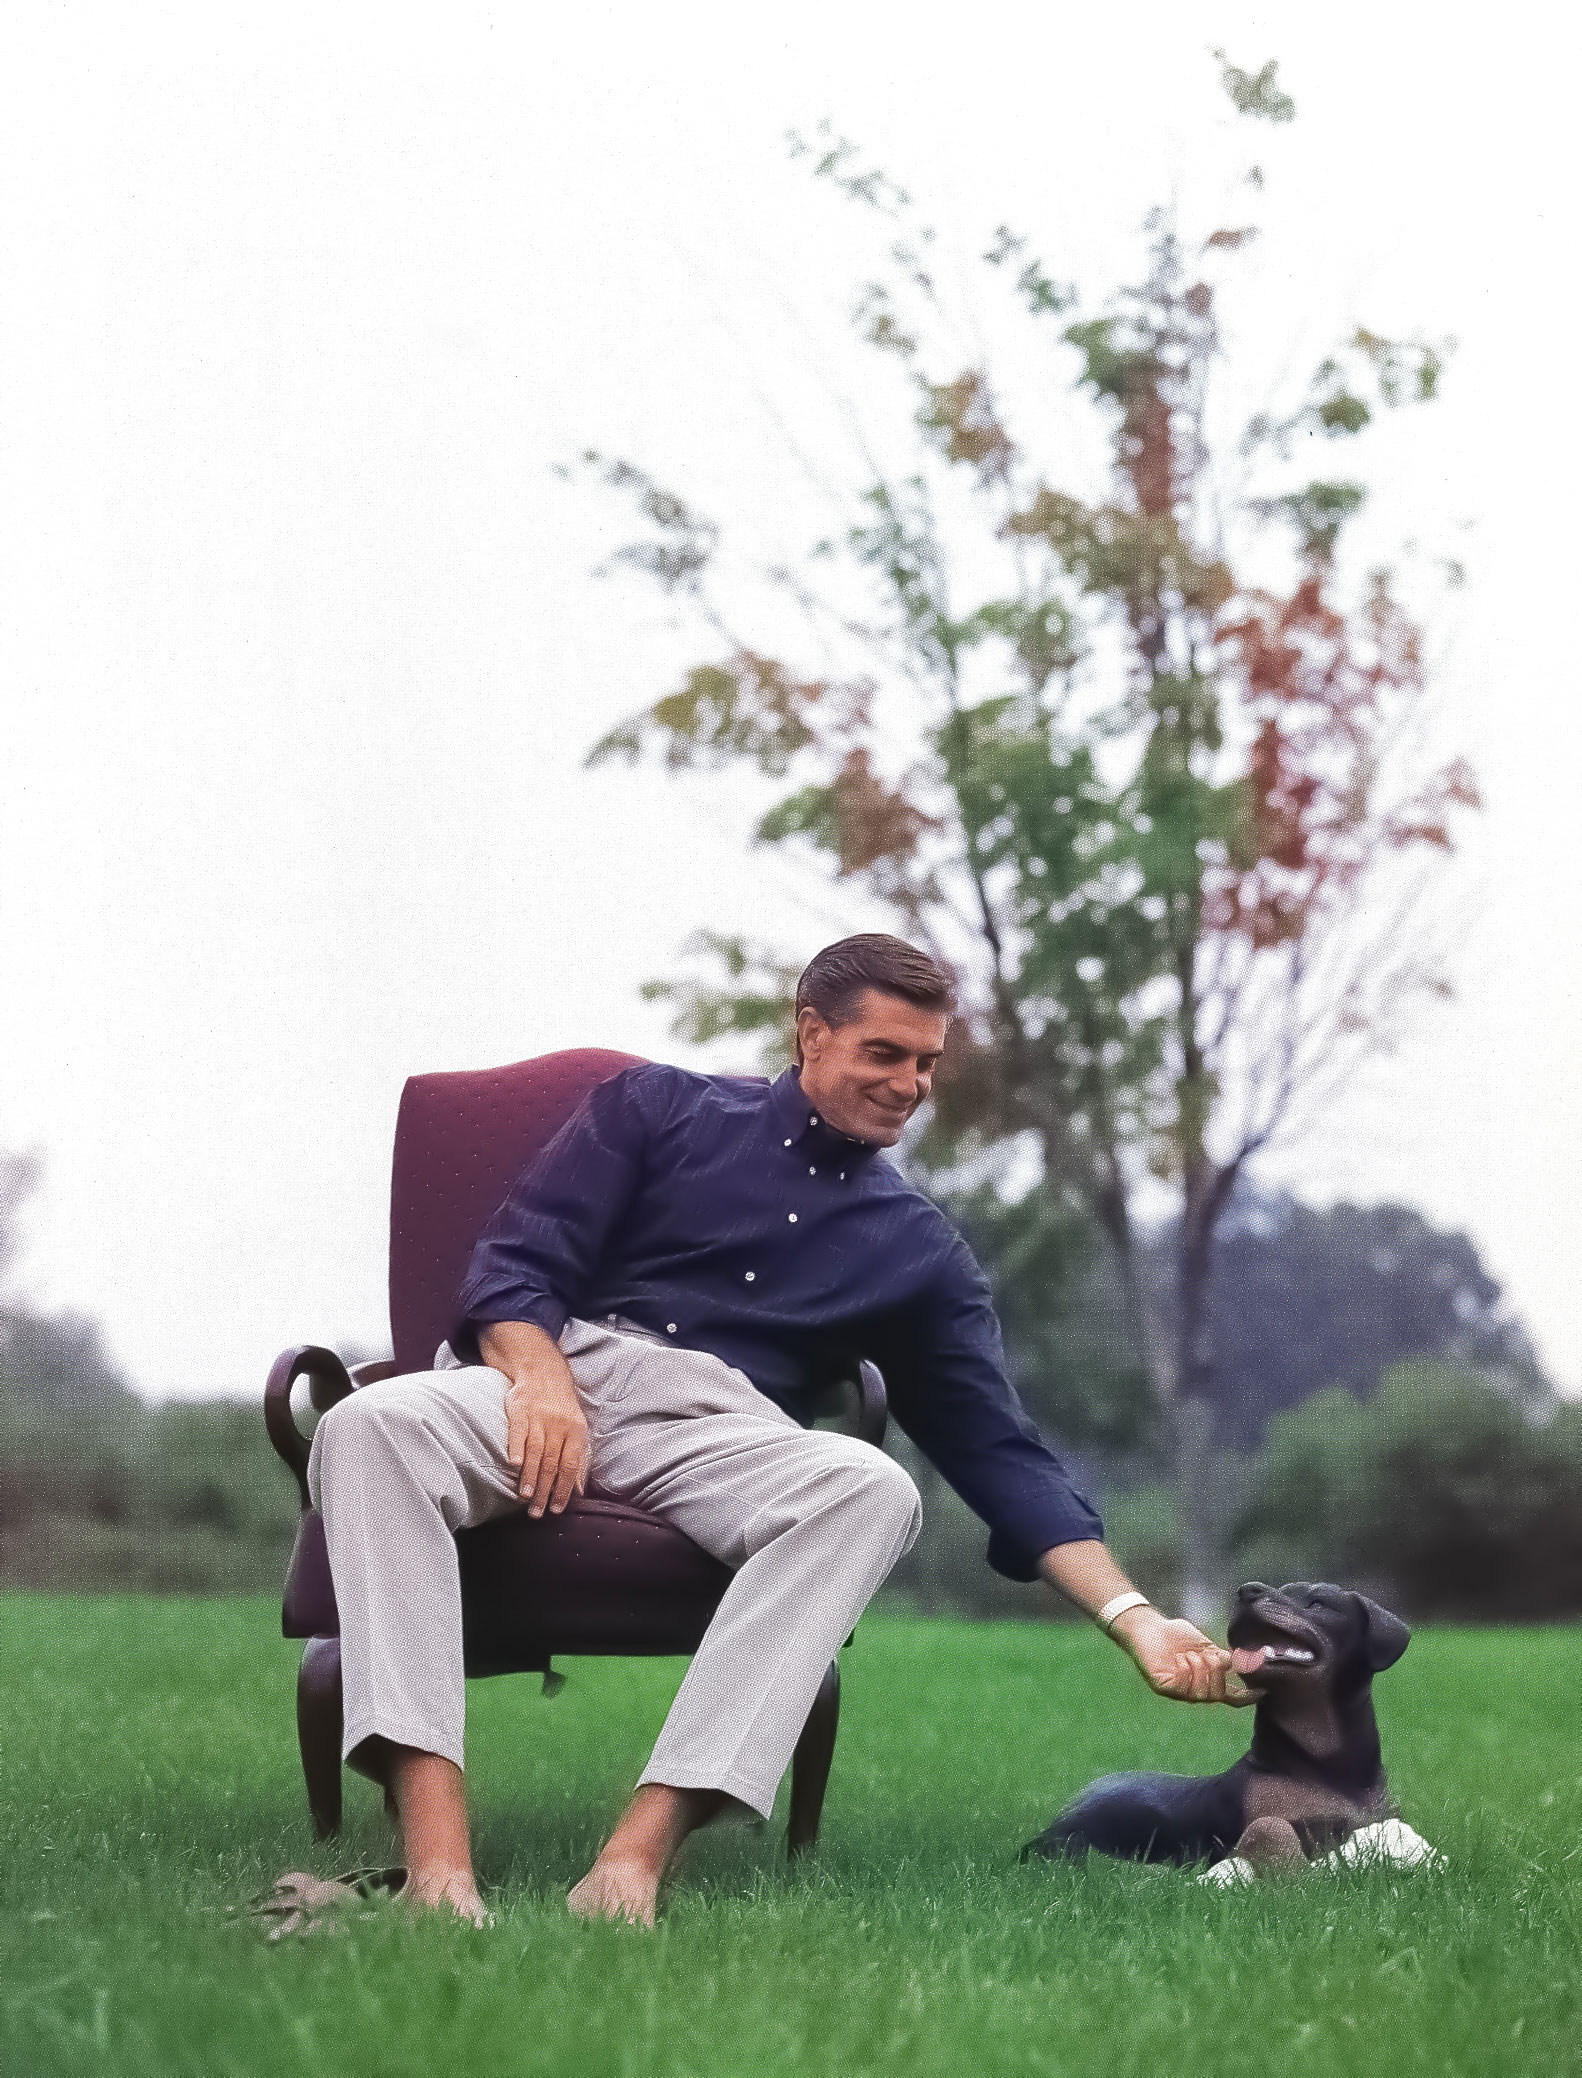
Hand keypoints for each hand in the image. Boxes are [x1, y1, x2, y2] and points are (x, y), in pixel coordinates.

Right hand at [503, 1365, 589, 1517]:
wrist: (543, 1373)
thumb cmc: (561, 1409)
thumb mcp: (575, 1430)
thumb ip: (577, 1460)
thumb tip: (580, 1491)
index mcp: (576, 1431)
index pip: (571, 1464)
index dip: (564, 1488)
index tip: (557, 1509)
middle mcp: (558, 1425)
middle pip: (552, 1462)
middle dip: (545, 1490)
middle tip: (537, 1512)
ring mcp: (538, 1417)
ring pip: (536, 1450)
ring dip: (530, 1475)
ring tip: (525, 1497)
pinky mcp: (519, 1410)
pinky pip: (518, 1431)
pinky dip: (516, 1447)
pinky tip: (514, 1464)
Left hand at [1110, 1606, 1254, 1705]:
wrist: (1150, 1626)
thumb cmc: (1177, 1635)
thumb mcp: (1207, 1646)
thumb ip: (1224, 1658)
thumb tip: (1247, 1663)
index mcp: (1208, 1681)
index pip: (1230, 1696)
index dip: (1246, 1696)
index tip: (1261, 1691)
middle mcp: (1195, 1690)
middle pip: (1218, 1695)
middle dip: (1217, 1673)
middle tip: (1207, 1655)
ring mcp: (1179, 1691)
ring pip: (1202, 1693)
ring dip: (1200, 1670)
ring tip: (1189, 1655)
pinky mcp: (1163, 1687)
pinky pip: (1183, 1687)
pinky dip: (1186, 1670)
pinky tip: (1179, 1659)